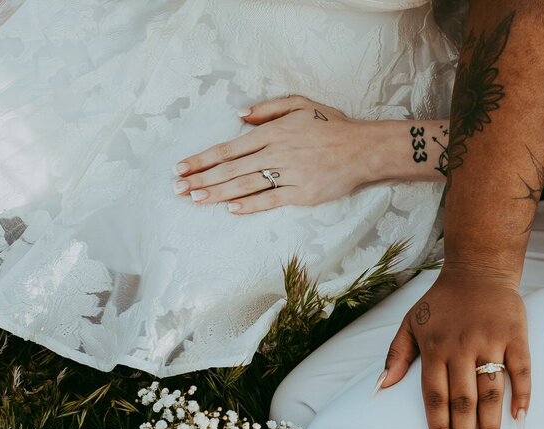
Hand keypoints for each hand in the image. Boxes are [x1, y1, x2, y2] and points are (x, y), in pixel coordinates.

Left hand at [173, 96, 380, 214]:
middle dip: (201, 179)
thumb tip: (239, 116)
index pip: (229, 148)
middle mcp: (278, 153)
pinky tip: (231, 209)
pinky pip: (271, 200)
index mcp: (273, 132)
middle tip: (178, 188)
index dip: (203, 158)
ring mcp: (290, 175)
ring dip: (218, 193)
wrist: (365, 149)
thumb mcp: (301, 105)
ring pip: (246, 186)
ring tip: (196, 199)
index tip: (182, 167)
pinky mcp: (303, 194)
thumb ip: (268, 109)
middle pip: (231, 169)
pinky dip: (250, 205)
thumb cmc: (333, 126)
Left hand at [379, 270, 530, 428]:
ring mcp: (491, 341)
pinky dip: (523, 395)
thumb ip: (395, 356)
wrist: (479, 268)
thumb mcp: (410, 323)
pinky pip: (522, 370)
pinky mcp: (516, 334)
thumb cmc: (441, 302)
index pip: (434, 398)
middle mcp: (462, 347)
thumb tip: (378, 390)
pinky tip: (520, 422)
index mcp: (435, 348)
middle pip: (463, 402)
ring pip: (491, 393)